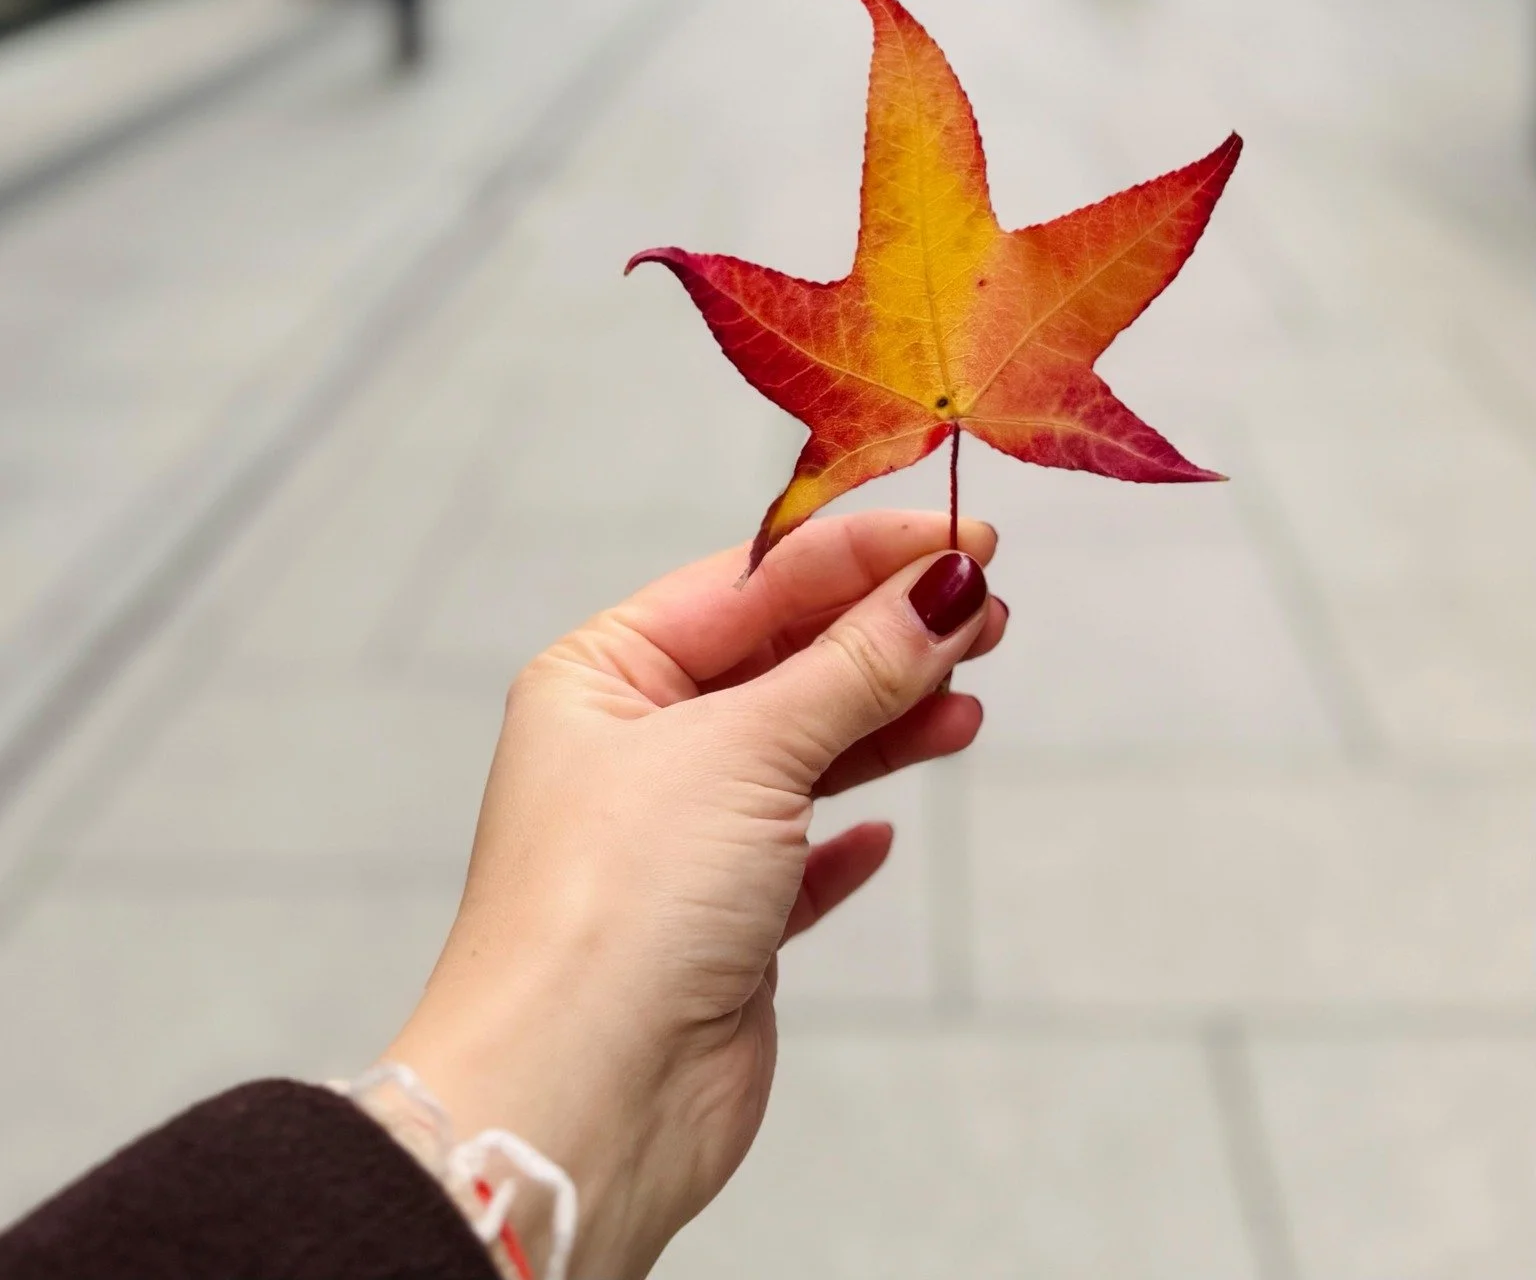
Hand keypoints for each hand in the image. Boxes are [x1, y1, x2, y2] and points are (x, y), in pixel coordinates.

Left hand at [388, 511, 1004, 1277]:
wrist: (579, 1105)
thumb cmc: (616, 905)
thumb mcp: (746, 751)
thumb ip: (855, 669)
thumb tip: (944, 588)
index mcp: (603, 674)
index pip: (751, 583)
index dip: (861, 554)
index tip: (961, 536)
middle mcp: (634, 746)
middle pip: (783, 660)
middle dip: (885, 633)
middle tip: (987, 610)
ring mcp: (677, 836)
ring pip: (803, 750)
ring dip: (888, 721)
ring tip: (969, 696)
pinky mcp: (720, 924)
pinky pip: (799, 853)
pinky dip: (847, 833)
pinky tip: (887, 826)